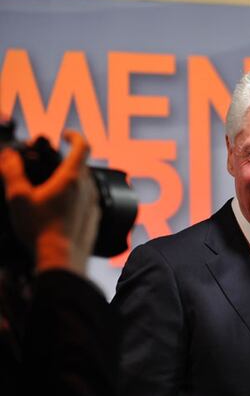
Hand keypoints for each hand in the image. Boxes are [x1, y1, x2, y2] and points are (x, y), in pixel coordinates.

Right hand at [0, 129, 99, 275]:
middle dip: (65, 160)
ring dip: (70, 180)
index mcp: (72, 178)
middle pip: (82, 166)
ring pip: (85, 184)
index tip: (65, 135)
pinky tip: (58, 208)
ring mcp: (94, 204)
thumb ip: (12, 172)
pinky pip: (86, 201)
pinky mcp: (94, 219)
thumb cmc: (40, 229)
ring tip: (50, 187)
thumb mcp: (18, 197)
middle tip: (48, 163)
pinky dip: (74, 198)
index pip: (83, 146)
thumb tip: (8, 154)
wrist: (62, 260)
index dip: (75, 136)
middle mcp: (88, 189)